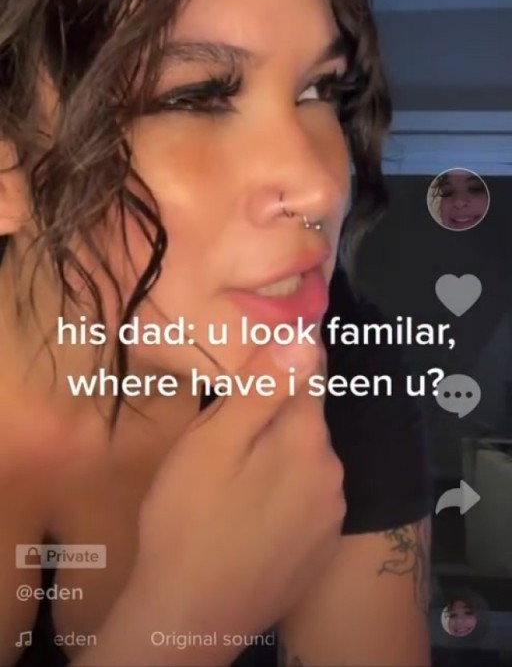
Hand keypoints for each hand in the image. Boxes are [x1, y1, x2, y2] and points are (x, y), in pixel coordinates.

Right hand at [131, 340, 344, 663]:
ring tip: (230, 482)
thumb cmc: (189, 520)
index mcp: (307, 440)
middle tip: (222, 436)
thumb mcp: (213, 443)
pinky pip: (305, 502)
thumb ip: (261, 387)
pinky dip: (283, 497)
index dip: (279, 364)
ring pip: (304, 463)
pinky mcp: (320, 552)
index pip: (308, 375)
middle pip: (304, 422)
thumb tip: (303, 335)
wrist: (189, 619)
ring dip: (277, 459)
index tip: (253, 368)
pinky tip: (248, 517)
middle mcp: (333, 474)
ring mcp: (331, 518)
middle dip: (271, 417)